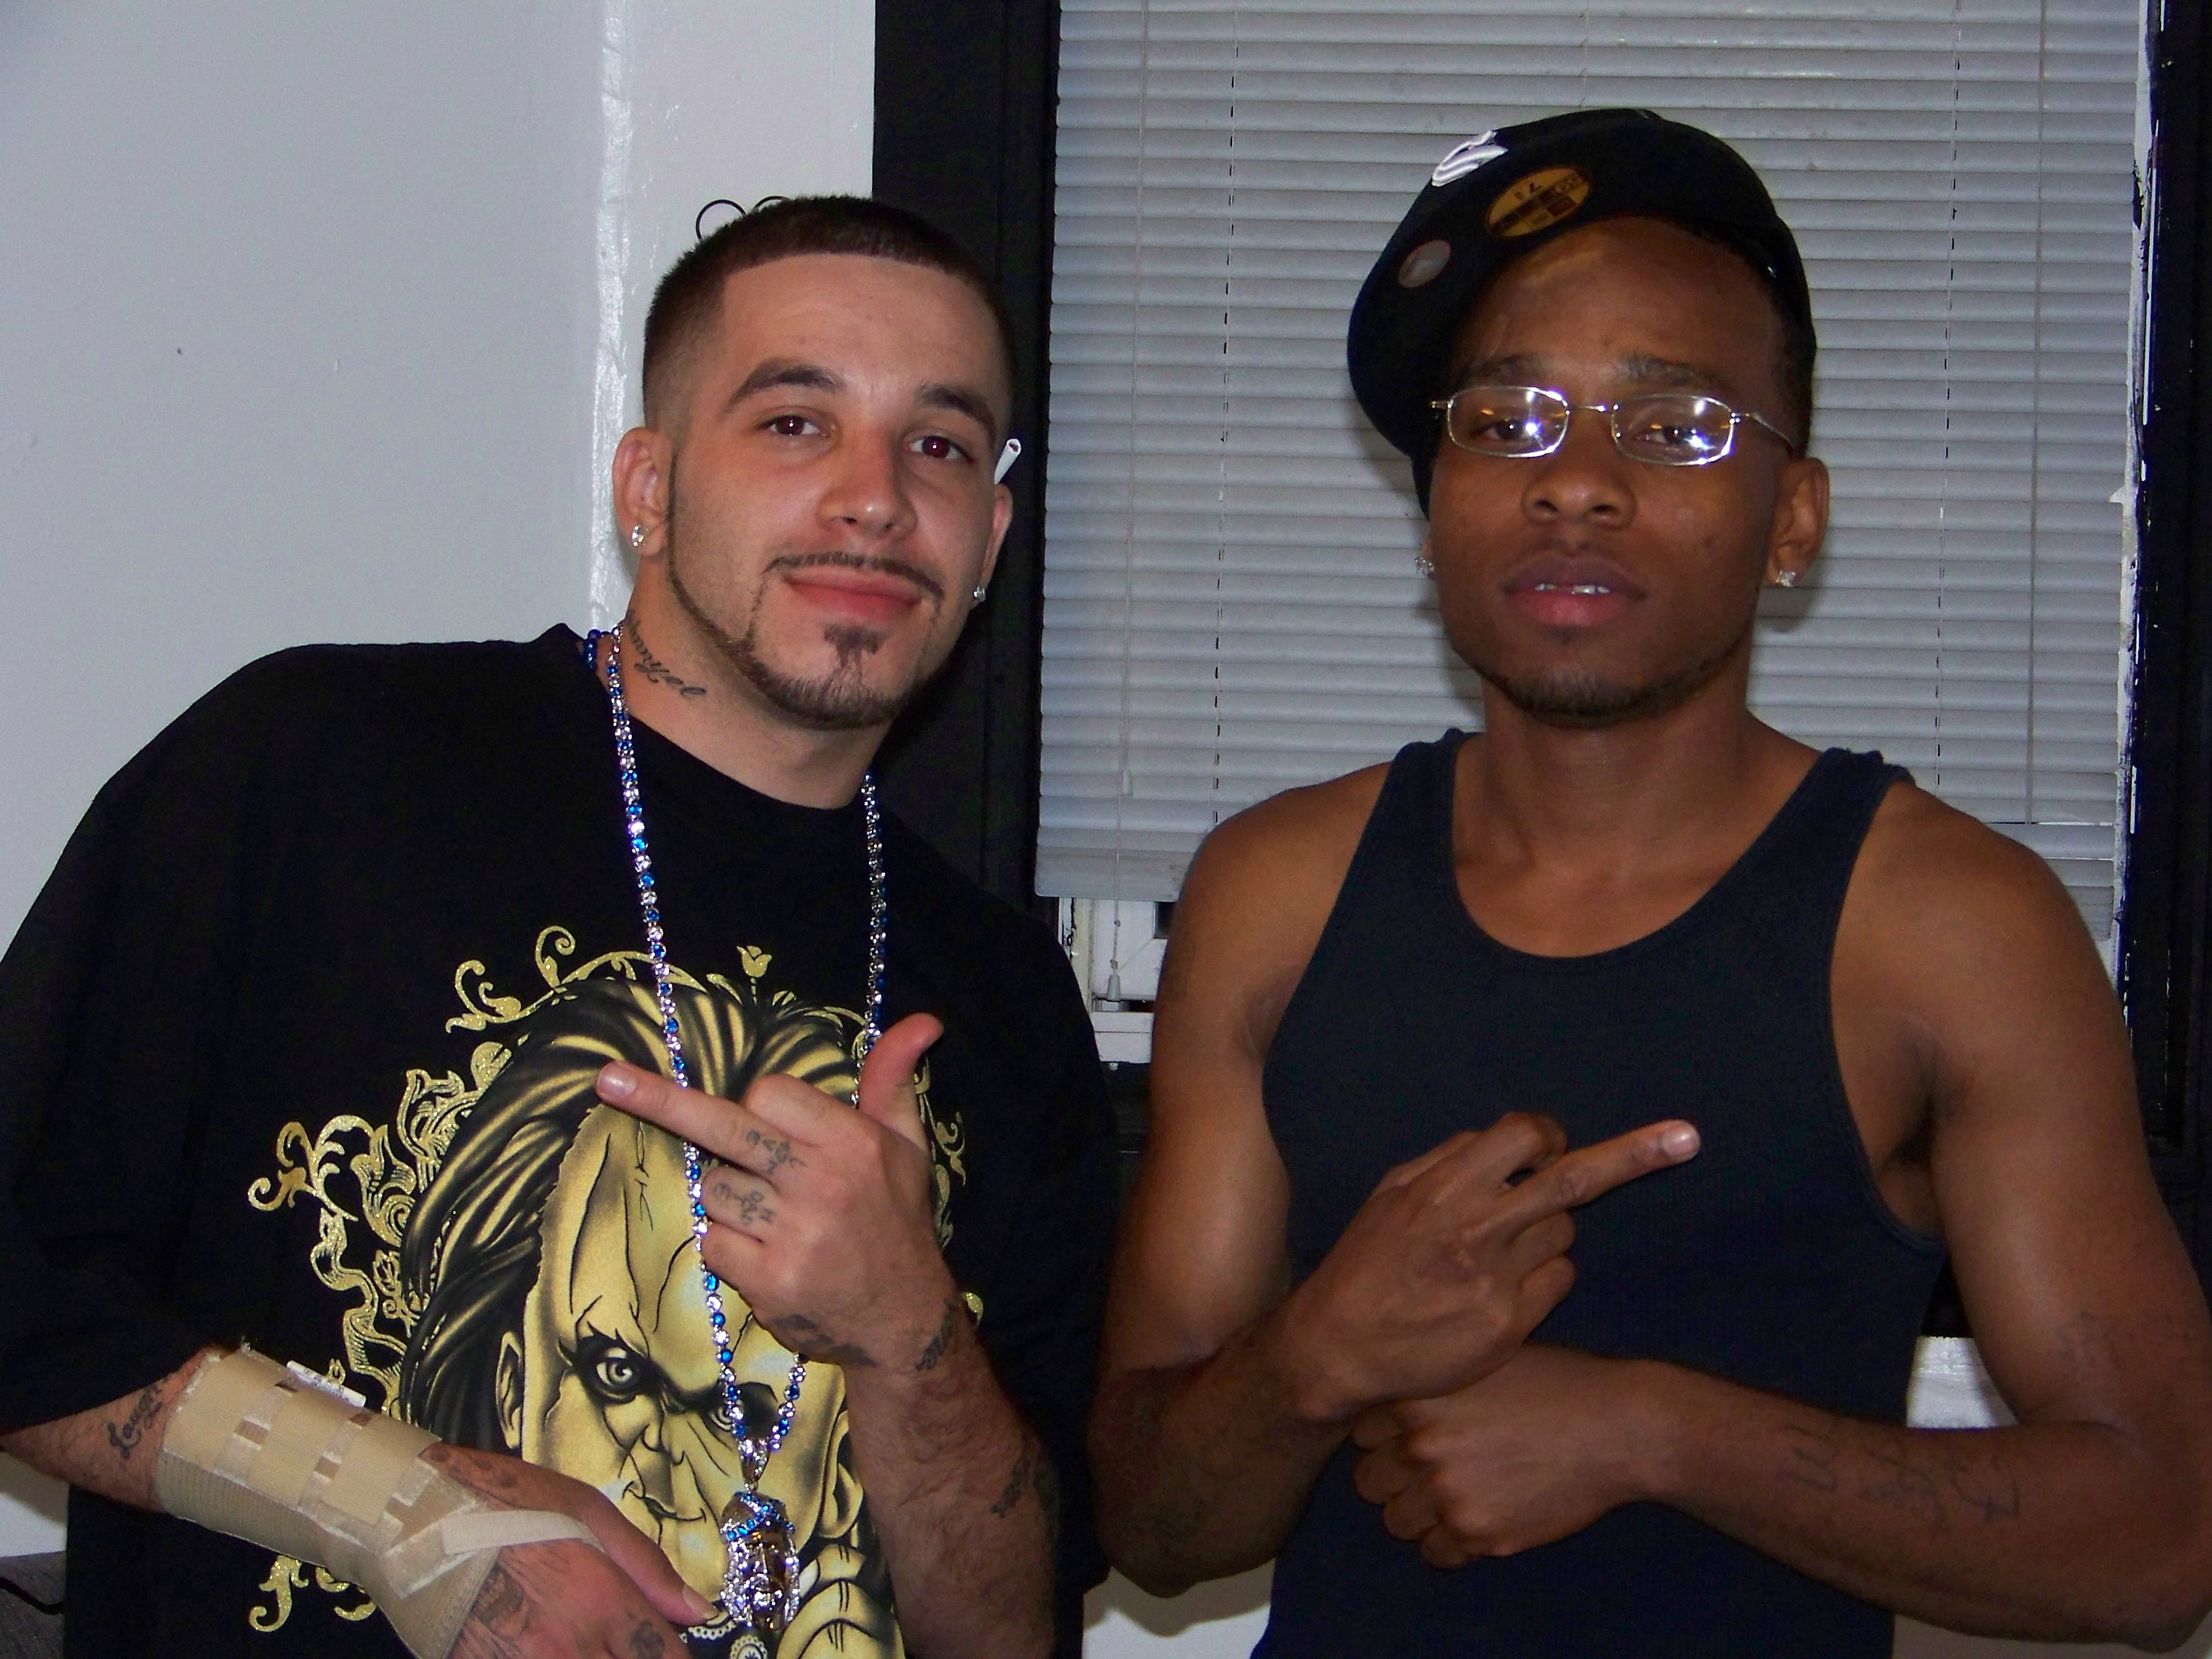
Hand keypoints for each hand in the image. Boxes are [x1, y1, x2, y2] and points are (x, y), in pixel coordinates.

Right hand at [423, 1442, 712, 1656]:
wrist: (416, 1519)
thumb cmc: (507, 1504)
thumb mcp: (589, 1513)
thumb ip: (648, 1568)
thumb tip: (697, 1611)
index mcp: (602, 1601)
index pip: (664, 1658)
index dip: (673, 1656)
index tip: (667, 1648)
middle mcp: (568, 1647)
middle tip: (623, 1644)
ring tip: (587, 1642)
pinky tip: (545, 1646)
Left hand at [594, 1012, 956, 1371]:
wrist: (905, 1319)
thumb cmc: (896, 1219)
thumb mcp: (905, 1144)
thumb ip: (893, 1079)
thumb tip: (923, 1020)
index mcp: (853, 1142)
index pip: (770, 1094)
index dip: (758, 1105)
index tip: (768, 1125)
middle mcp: (822, 1183)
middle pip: (723, 1128)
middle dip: (662, 1102)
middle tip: (607, 1079)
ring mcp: (792, 1234)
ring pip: (713, 1189)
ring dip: (726, 1198)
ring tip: (770, 1217)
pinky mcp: (768, 1280)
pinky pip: (711, 1241)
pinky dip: (724, 1244)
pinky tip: (760, 1253)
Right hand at [1276, 1113, 1697, 1419]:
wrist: (1340, 1347)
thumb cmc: (1365, 1262)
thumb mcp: (1390, 1194)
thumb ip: (1447, 1160)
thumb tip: (1507, 1141)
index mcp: (1443, 1187)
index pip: (1523, 1136)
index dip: (1545, 1135)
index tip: (1551, 1143)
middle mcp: (1476, 1228)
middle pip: (1573, 1179)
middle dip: (1636, 1154)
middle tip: (1687, 1138)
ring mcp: (1496, 1280)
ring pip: (1564, 1232)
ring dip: (1547, 1229)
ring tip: (1498, 1251)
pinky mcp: (1510, 1325)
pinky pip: (1559, 1280)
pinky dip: (1544, 1276)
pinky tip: (1501, 1290)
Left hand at [1349, 1345, 1656, 1565]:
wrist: (1615, 1427)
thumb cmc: (1553, 1384)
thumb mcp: (1479, 1361)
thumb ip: (1428, 1383)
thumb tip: (1383, 1397)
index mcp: (1415, 1398)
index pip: (1359, 1434)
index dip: (1385, 1437)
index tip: (1409, 1437)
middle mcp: (1421, 1446)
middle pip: (1368, 1481)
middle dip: (1395, 1479)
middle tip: (1432, 1472)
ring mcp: (1447, 1494)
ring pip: (1396, 1522)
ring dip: (1419, 1514)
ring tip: (1457, 1496)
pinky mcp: (1478, 1535)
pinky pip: (1435, 1554)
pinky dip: (1451, 1544)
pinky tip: (1480, 1517)